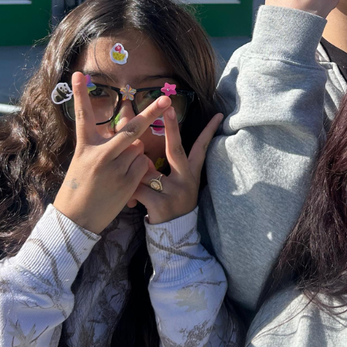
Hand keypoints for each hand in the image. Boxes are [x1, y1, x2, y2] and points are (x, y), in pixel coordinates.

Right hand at [54, 72, 166, 233]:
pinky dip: (140, 169)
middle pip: (131, 130)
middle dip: (150, 114)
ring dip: (136, 154)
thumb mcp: (83, 162)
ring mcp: (115, 169)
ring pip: (139, 148)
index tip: (78, 74)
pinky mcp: (127, 183)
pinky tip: (126, 180)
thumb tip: (130, 134)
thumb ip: (104, 146)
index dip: (80, 95)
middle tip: (165, 99)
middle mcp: (100, 155)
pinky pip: (143, 165)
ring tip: (118, 170)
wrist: (76, 220)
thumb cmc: (79, 189)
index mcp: (85, 147)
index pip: (82, 117)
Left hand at [132, 107, 223, 224]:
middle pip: (176, 149)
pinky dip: (130, 194)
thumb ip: (162, 168)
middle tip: (169, 109)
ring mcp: (175, 192)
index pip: (201, 148)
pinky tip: (129, 202)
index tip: (217, 115)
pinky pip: (138, 189)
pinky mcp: (162, 205)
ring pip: (147, 171)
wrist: (174, 237)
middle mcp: (186, 180)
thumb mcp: (175, 185)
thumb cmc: (171, 205)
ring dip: (135, 177)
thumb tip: (142, 150)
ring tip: (133, 189)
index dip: (209, 132)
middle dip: (172, 128)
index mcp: (191, 174)